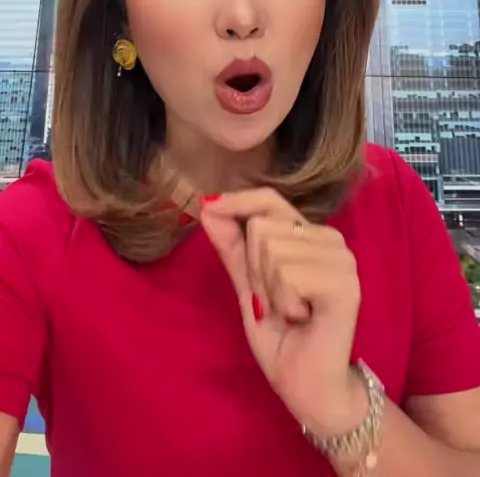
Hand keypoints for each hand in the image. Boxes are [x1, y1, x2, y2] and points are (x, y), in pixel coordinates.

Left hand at [200, 188, 367, 440]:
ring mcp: (341, 260)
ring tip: (290, 312)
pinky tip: (302, 318)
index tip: (209, 207)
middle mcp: (330, 239)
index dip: (238, 201)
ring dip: (269, 290)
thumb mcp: (248, 286)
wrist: (306, 386)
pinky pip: (288, 274)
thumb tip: (208, 206)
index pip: (270, 199)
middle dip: (254, 270)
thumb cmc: (282, 337)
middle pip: (261, 227)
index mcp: (309, 236)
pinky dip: (283, 302)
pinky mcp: (344, 284)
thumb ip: (232, 247)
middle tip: (276, 302)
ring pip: (272, 249)